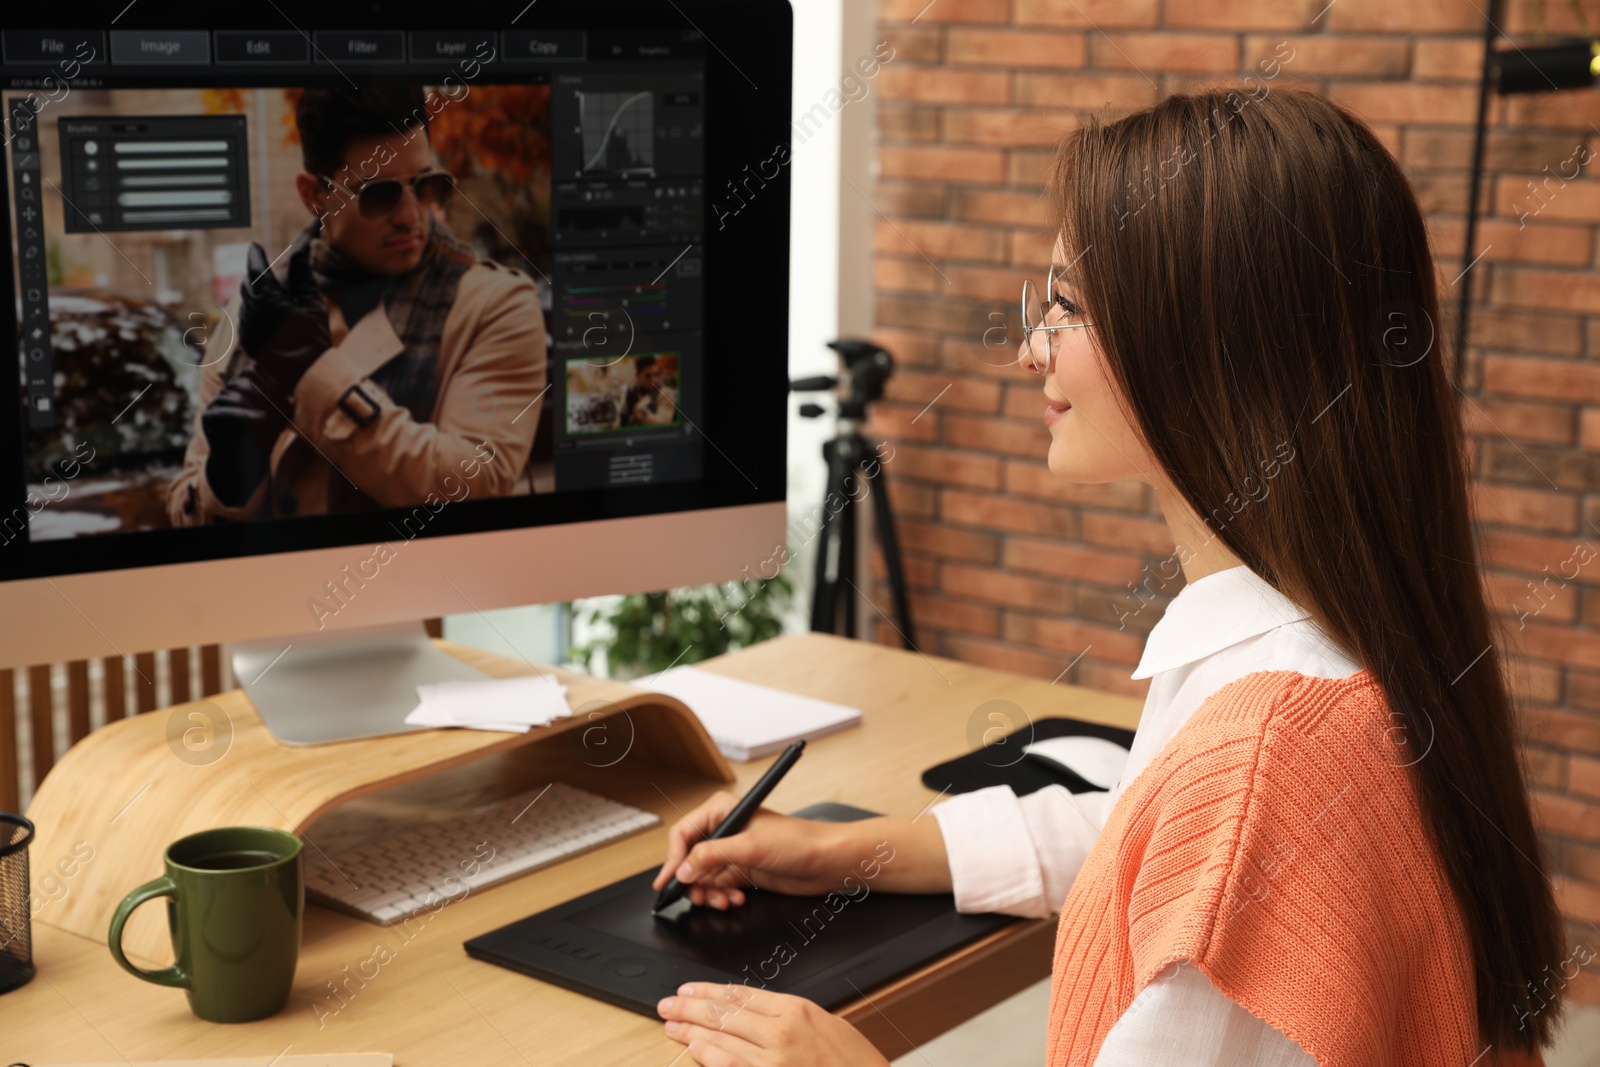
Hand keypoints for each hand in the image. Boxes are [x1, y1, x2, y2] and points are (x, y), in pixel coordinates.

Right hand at [201, 370, 286, 506]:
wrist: (242, 461)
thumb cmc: (260, 437)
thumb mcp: (275, 417)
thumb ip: (280, 402)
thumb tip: (291, 396)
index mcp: (239, 389)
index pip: (251, 372)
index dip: (267, 380)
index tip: (282, 394)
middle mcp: (225, 393)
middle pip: (242, 382)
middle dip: (262, 392)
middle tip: (278, 403)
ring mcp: (215, 404)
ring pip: (234, 395)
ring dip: (255, 403)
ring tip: (271, 414)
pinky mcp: (209, 418)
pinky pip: (225, 411)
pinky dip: (244, 414)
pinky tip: (260, 419)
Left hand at [237, 241, 330, 402]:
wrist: (300, 376)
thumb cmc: (312, 341)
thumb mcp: (314, 307)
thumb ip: (304, 279)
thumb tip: (299, 255)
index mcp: (269, 298)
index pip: (257, 268)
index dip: (256, 255)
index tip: (255, 246)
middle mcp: (253, 308)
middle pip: (248, 282)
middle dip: (255, 273)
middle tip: (262, 265)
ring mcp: (247, 324)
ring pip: (246, 299)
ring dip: (255, 291)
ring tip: (267, 289)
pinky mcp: (246, 337)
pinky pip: (247, 315)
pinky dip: (254, 307)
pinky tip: (267, 312)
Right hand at [653, 791, 859, 908]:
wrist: (827, 861)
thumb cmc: (799, 841)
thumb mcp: (750, 847)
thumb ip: (712, 857)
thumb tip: (683, 870)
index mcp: (722, 810)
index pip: (683, 834)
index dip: (674, 859)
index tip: (669, 882)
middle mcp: (724, 829)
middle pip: (689, 859)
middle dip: (693, 881)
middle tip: (698, 897)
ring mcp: (732, 851)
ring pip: (702, 877)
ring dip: (708, 892)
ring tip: (722, 900)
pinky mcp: (741, 870)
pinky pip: (718, 886)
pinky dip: (721, 896)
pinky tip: (735, 898)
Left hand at [658, 982, 889, 1066]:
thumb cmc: (852, 1060)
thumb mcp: (822, 1023)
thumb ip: (784, 1015)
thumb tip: (746, 1011)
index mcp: (796, 1010)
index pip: (739, 994)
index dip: (708, 990)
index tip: (688, 989)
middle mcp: (782, 1033)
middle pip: (725, 1013)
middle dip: (691, 1007)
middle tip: (668, 1004)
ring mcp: (775, 1061)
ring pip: (723, 1039)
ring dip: (692, 1031)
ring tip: (672, 1024)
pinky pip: (734, 1066)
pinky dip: (711, 1057)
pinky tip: (695, 1050)